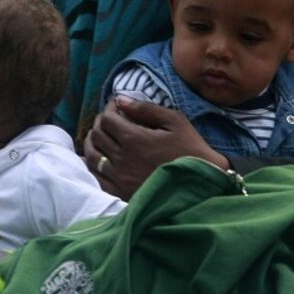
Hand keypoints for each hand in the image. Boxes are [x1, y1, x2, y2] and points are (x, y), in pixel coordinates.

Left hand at [83, 95, 229, 198]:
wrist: (201, 185)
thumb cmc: (191, 150)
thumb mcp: (175, 121)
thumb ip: (146, 109)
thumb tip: (120, 100)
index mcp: (133, 139)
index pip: (107, 119)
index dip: (109, 108)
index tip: (116, 105)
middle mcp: (121, 158)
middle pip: (97, 135)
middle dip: (100, 123)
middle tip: (109, 119)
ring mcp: (120, 178)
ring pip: (92, 156)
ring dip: (92, 143)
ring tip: (99, 136)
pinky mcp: (121, 193)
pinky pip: (97, 178)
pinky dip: (92, 166)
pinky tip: (97, 160)